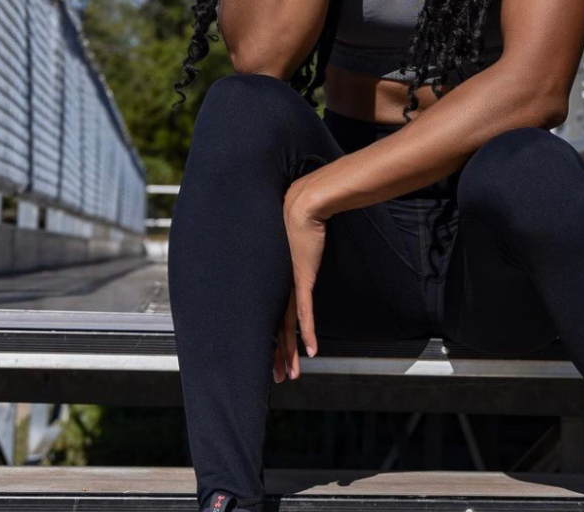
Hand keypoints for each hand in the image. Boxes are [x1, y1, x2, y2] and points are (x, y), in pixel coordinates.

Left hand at [279, 180, 328, 370]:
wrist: (302, 205)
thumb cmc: (293, 216)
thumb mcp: (289, 239)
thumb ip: (289, 248)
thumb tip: (291, 245)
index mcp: (274, 281)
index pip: (271, 318)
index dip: (272, 341)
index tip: (272, 359)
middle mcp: (279, 287)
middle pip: (276, 330)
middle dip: (277, 357)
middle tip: (278, 378)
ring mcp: (290, 285)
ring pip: (287, 329)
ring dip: (289, 354)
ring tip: (290, 375)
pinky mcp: (302, 279)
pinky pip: (304, 314)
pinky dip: (307, 334)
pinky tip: (311, 352)